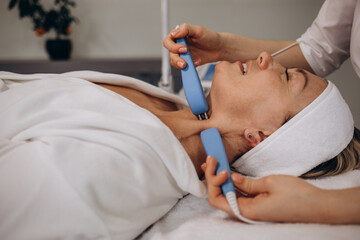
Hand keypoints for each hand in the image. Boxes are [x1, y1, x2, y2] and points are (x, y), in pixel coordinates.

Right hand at [163, 23, 223, 68]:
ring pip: (174, 61)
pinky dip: (185, 67)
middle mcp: (179, 45)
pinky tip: (194, 64)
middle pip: (170, 52)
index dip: (173, 46)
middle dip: (176, 57)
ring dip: (178, 63)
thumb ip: (185, 29)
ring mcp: (183, 54)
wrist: (219, 48)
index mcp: (180, 35)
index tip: (183, 48)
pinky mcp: (187, 62)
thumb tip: (174, 33)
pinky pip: (181, 67)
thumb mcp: (198, 30)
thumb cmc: (210, 37)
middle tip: (185, 58)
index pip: (168, 41)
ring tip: (186, 64)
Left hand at [202, 156, 327, 222]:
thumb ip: (247, 183)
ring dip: (220, 178)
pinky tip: (227, 170)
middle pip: (220, 196)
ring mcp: (252, 207)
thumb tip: (230, 178)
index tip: (216, 163)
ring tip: (214, 160)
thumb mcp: (270, 183)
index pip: (217, 198)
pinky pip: (239, 193)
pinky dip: (232, 181)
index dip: (212, 181)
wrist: (318, 205)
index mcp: (247, 210)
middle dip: (212, 177)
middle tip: (212, 157)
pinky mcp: (257, 203)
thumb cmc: (297, 196)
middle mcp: (246, 211)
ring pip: (228, 193)